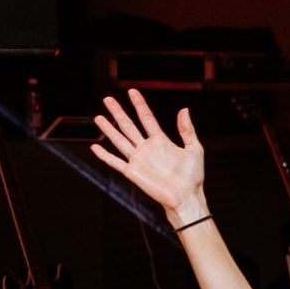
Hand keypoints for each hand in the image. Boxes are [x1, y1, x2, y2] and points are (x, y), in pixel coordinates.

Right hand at [90, 88, 209, 222]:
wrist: (186, 197)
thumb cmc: (192, 176)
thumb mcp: (194, 149)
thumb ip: (187, 130)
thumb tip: (184, 109)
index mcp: (161, 141)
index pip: (147, 118)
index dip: (139, 105)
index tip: (132, 91)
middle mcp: (147, 148)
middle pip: (129, 126)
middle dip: (118, 112)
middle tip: (108, 99)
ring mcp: (138, 160)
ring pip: (119, 140)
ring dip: (108, 130)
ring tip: (98, 117)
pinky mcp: (133, 172)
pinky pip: (115, 162)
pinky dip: (105, 155)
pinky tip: (95, 147)